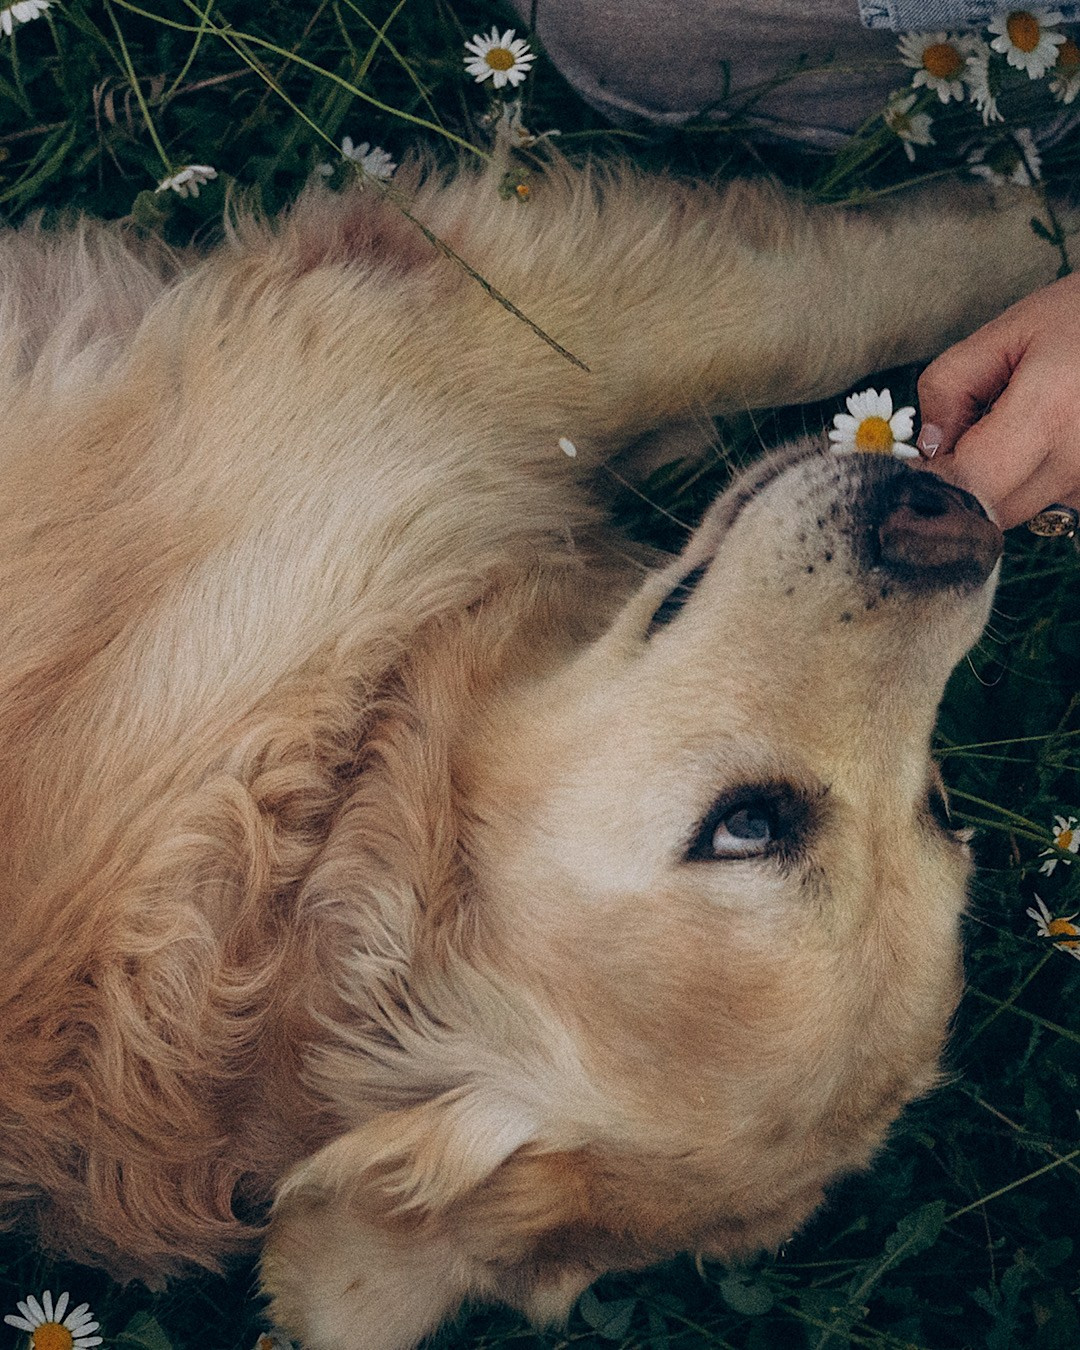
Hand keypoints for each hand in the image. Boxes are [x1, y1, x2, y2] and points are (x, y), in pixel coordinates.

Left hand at [915, 271, 1079, 529]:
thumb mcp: (1007, 331)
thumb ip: (951, 385)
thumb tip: (927, 446)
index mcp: (1050, 411)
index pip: (971, 481)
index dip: (936, 476)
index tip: (920, 458)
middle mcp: (1078, 458)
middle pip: (992, 510)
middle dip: (963, 484)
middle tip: (963, 439)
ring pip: (1019, 512)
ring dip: (997, 485)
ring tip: (1012, 431)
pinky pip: (1050, 505)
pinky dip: (1030, 482)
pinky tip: (1040, 442)